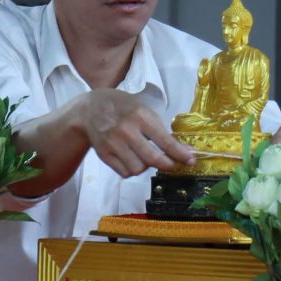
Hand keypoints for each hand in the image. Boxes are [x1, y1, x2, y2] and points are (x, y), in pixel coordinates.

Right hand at [73, 89, 192, 177]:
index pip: (165, 141)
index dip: (180, 154)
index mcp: (140, 116)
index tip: (191, 160)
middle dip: (167, 165)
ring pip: (138, 169)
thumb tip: (184, 150)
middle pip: (153, 159)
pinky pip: (125, 172)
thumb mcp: (144, 111)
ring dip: (146, 166)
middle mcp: (126, 131)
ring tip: (145, 156)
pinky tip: (132, 159)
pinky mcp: (104, 154)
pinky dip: (132, 170)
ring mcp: (113, 144)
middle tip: (172, 164)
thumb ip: (162, 131)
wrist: (90, 109)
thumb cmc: (123, 108)